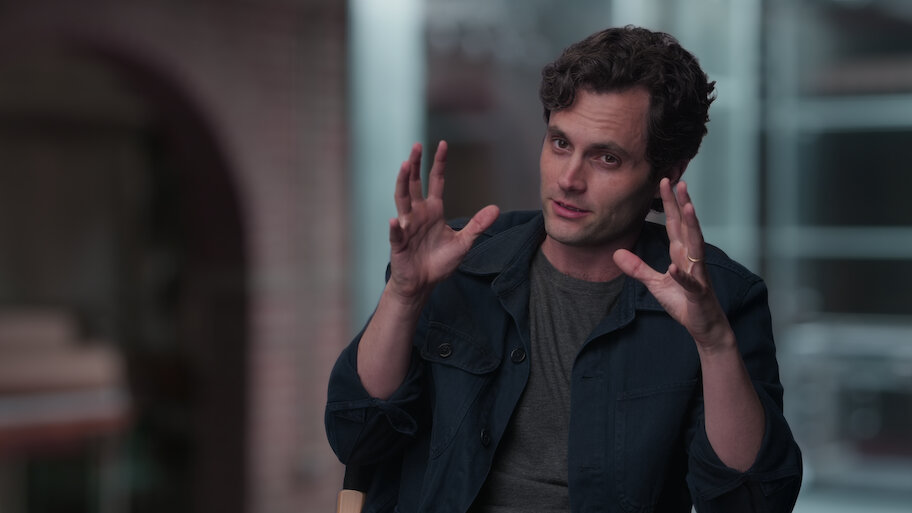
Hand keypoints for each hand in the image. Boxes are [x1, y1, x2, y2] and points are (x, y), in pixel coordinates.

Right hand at [387, 141, 499, 302]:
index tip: (443, 144)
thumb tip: (495, 208)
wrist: (423, 283)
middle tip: (416, 146)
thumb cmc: (439, 262)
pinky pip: (396, 233)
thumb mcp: (464, 243)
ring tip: (404, 166)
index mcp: (433, 211)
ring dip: (402, 183)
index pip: (435, 181)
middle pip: (414, 184)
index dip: (438, 163)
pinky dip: (395, 226)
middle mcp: (418, 214)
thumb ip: (477, 225)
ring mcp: (406, 226)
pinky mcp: (398, 244)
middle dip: (414, 165)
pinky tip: (395, 220)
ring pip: (401, 200)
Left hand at [613, 178, 731, 350]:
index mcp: (681, 254)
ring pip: (696, 246)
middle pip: (686, 226)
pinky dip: (682, 276)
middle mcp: (691, 258)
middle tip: (678, 181)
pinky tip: (674, 268)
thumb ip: (638, 268)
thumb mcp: (655, 283)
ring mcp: (697, 274)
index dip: (669, 203)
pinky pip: (689, 282)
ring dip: (692, 226)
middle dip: (682, 204)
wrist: (703, 325)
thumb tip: (616, 253)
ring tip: (688, 207)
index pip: (674, 224)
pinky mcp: (698, 292)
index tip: (664, 182)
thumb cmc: (683, 301)